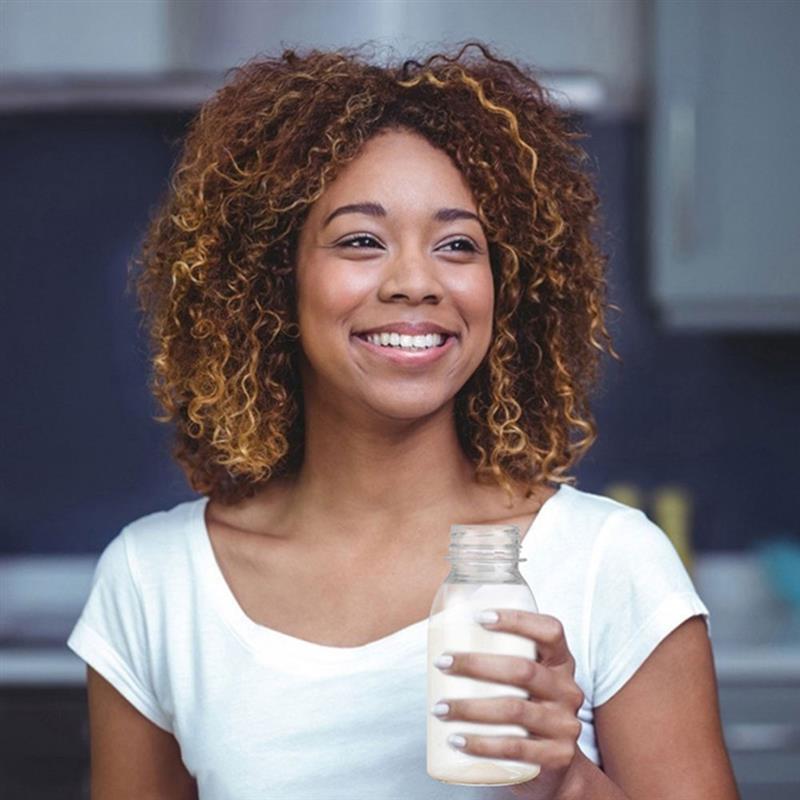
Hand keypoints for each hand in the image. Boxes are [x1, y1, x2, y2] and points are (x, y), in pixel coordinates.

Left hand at [432, 609, 584, 799]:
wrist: (559, 766)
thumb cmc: (528, 707)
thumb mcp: (527, 680)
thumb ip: (501, 657)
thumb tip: (442, 635)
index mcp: (561, 662)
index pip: (550, 631)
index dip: (517, 620)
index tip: (478, 617)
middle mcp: (567, 690)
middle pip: (524, 670)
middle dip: (477, 664)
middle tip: (442, 663)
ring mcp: (565, 725)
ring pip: (515, 710)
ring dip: (470, 708)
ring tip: (439, 708)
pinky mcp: (556, 756)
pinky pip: (514, 748)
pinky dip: (481, 744)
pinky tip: (457, 740)